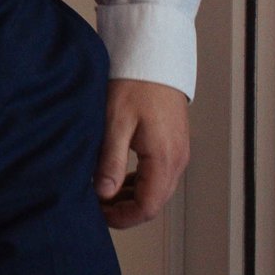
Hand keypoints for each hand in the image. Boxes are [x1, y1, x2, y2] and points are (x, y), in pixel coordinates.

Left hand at [96, 78, 189, 227]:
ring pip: (157, 190)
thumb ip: (110, 161)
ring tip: (102, 193)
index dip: (122, 218)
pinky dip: (139, 182)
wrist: (152, 57)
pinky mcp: (173, 144)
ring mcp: (178, 152)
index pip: (147, 207)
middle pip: (154, 202)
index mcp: (164, 159)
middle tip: (96, 206)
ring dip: (131, 197)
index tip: (98, 215)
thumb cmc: (133, 84)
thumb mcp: (115, 122)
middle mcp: (177, 160)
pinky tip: (117, 177)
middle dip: (125, 210)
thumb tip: (104, 194)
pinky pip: (158, 175)